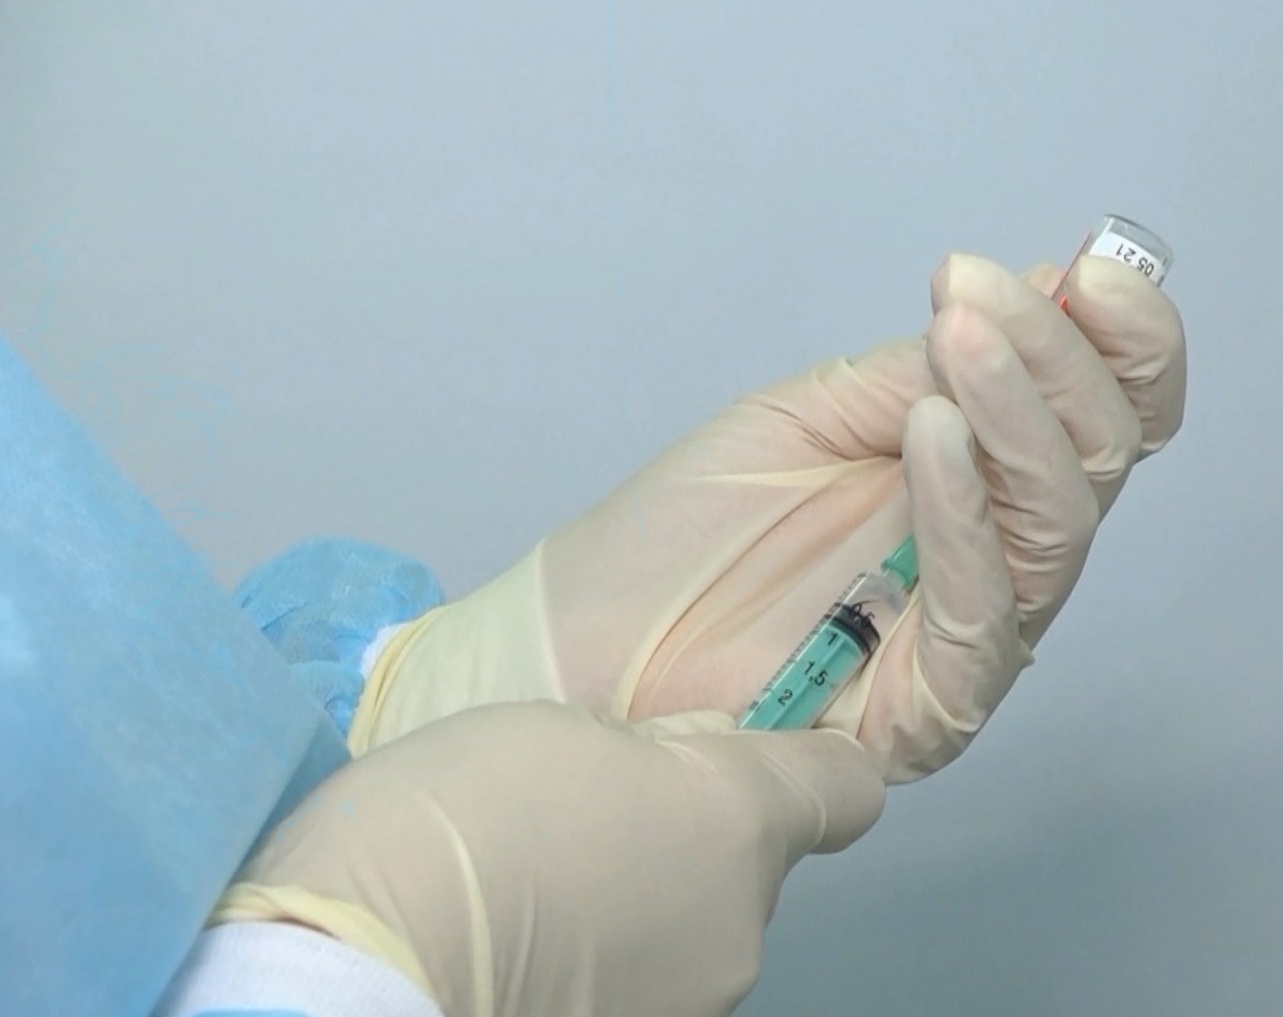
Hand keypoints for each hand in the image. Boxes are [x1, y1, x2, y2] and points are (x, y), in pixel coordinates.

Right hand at [211, 702, 884, 1016]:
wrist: (367, 958)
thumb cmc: (463, 807)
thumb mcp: (558, 728)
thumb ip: (646, 748)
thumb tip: (687, 761)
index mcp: (737, 819)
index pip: (846, 789)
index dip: (812, 757)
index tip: (758, 746)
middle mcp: (746, 925)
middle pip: (747, 861)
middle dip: (685, 830)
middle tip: (581, 810)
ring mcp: (696, 1001)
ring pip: (694, 924)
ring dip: (643, 899)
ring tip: (536, 885)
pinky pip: (648, 976)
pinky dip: (606, 957)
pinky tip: (528, 946)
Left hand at [351, 254, 1185, 781]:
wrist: (587, 631)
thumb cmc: (683, 528)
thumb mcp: (803, 418)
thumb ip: (916, 371)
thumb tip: (1047, 292)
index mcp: (972, 488)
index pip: (1097, 417)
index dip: (1119, 341)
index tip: (1092, 264)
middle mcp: (990, 561)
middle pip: (1094, 463)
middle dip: (1056, 360)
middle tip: (981, 294)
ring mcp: (965, 638)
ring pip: (1056, 528)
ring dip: (1016, 413)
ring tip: (960, 336)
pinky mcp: (929, 708)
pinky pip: (980, 609)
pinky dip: (962, 511)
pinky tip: (930, 428)